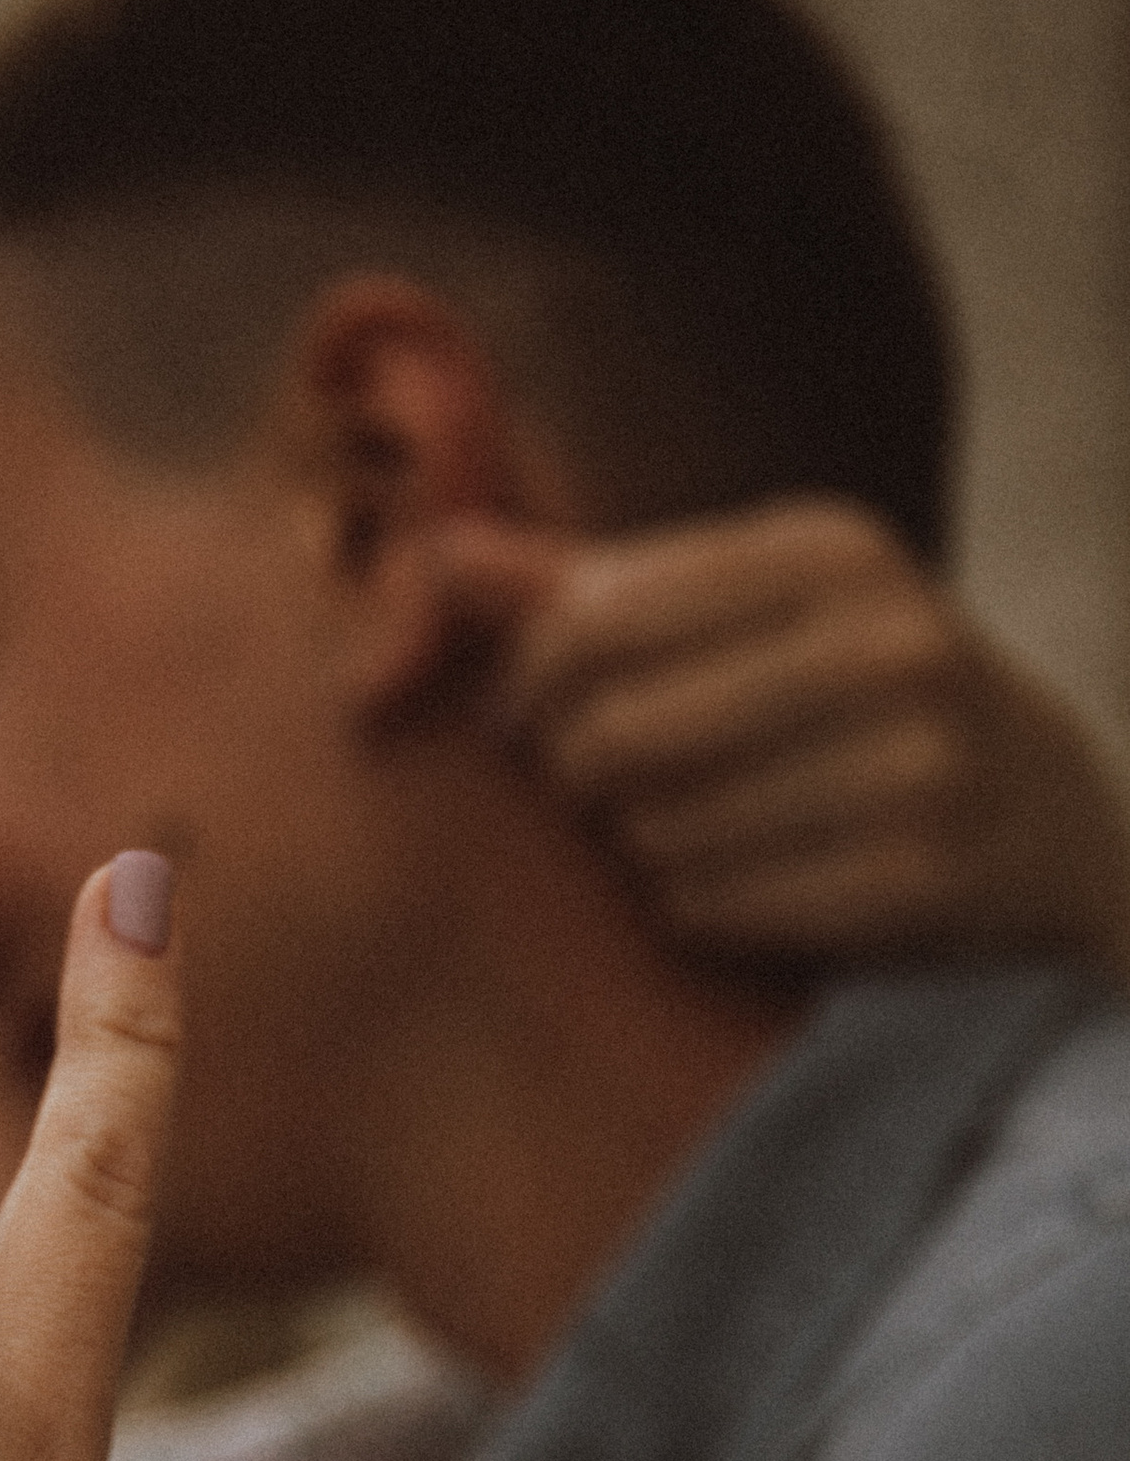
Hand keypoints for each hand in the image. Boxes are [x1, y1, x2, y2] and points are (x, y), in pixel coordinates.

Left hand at [428, 499, 1129, 980]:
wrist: (1033, 814)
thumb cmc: (832, 700)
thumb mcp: (730, 614)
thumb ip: (576, 585)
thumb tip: (426, 552)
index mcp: (828, 550)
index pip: (586, 624)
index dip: (522, 690)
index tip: (521, 722)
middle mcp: (889, 640)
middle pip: (611, 734)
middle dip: (578, 779)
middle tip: (597, 792)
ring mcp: (920, 763)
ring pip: (656, 832)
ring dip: (637, 851)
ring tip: (682, 833)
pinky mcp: (922, 877)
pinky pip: (713, 908)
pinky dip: (693, 910)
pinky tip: (735, 887)